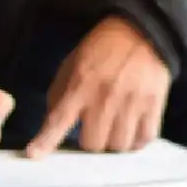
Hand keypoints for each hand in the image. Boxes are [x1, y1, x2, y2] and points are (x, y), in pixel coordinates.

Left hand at [30, 17, 170, 155]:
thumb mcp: (73, 63)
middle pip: (92, 144)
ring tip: (113, 128)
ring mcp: (131, 103)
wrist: (143, 31)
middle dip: (89, 140)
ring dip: (113, 142)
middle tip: (93, 128)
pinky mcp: (153, 105)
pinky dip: (136, 141)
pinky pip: (143, 139)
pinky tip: (131, 130)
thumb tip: (51, 124)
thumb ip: (60, 93)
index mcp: (80, 84)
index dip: (45, 140)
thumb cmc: (103, 48)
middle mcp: (104, 97)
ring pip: (118, 146)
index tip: (34, 155)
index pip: (59, 118)